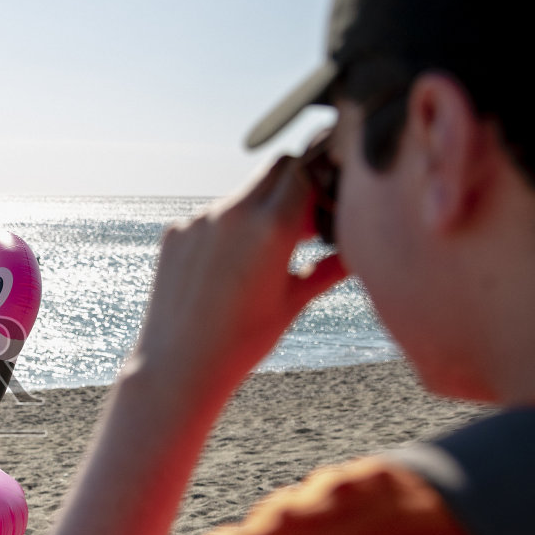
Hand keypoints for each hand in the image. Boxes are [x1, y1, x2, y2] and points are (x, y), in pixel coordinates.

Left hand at [136, 154, 347, 396]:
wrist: (179, 366)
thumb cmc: (242, 342)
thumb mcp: (294, 302)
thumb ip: (329, 269)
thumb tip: (359, 253)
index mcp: (271, 227)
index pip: (307, 169)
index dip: (323, 180)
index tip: (328, 202)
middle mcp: (233, 213)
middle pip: (277, 168)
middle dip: (295, 185)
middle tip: (303, 222)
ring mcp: (199, 219)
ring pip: (242, 194)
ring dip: (258, 211)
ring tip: (260, 258)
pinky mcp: (175, 232)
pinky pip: (210, 216)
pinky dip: (225, 231)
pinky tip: (224, 270)